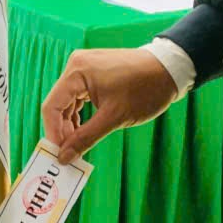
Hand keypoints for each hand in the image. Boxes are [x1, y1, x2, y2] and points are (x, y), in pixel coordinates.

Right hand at [42, 48, 178, 162]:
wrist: (171, 69)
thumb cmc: (145, 90)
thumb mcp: (114, 118)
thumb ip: (85, 138)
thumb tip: (64, 157)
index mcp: (77, 71)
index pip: (52, 106)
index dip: (52, 133)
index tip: (58, 154)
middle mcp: (76, 65)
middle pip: (58, 104)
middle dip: (62, 130)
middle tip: (67, 153)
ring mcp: (84, 67)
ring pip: (68, 101)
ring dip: (70, 124)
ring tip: (77, 145)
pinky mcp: (93, 72)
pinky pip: (78, 95)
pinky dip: (80, 114)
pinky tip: (84, 130)